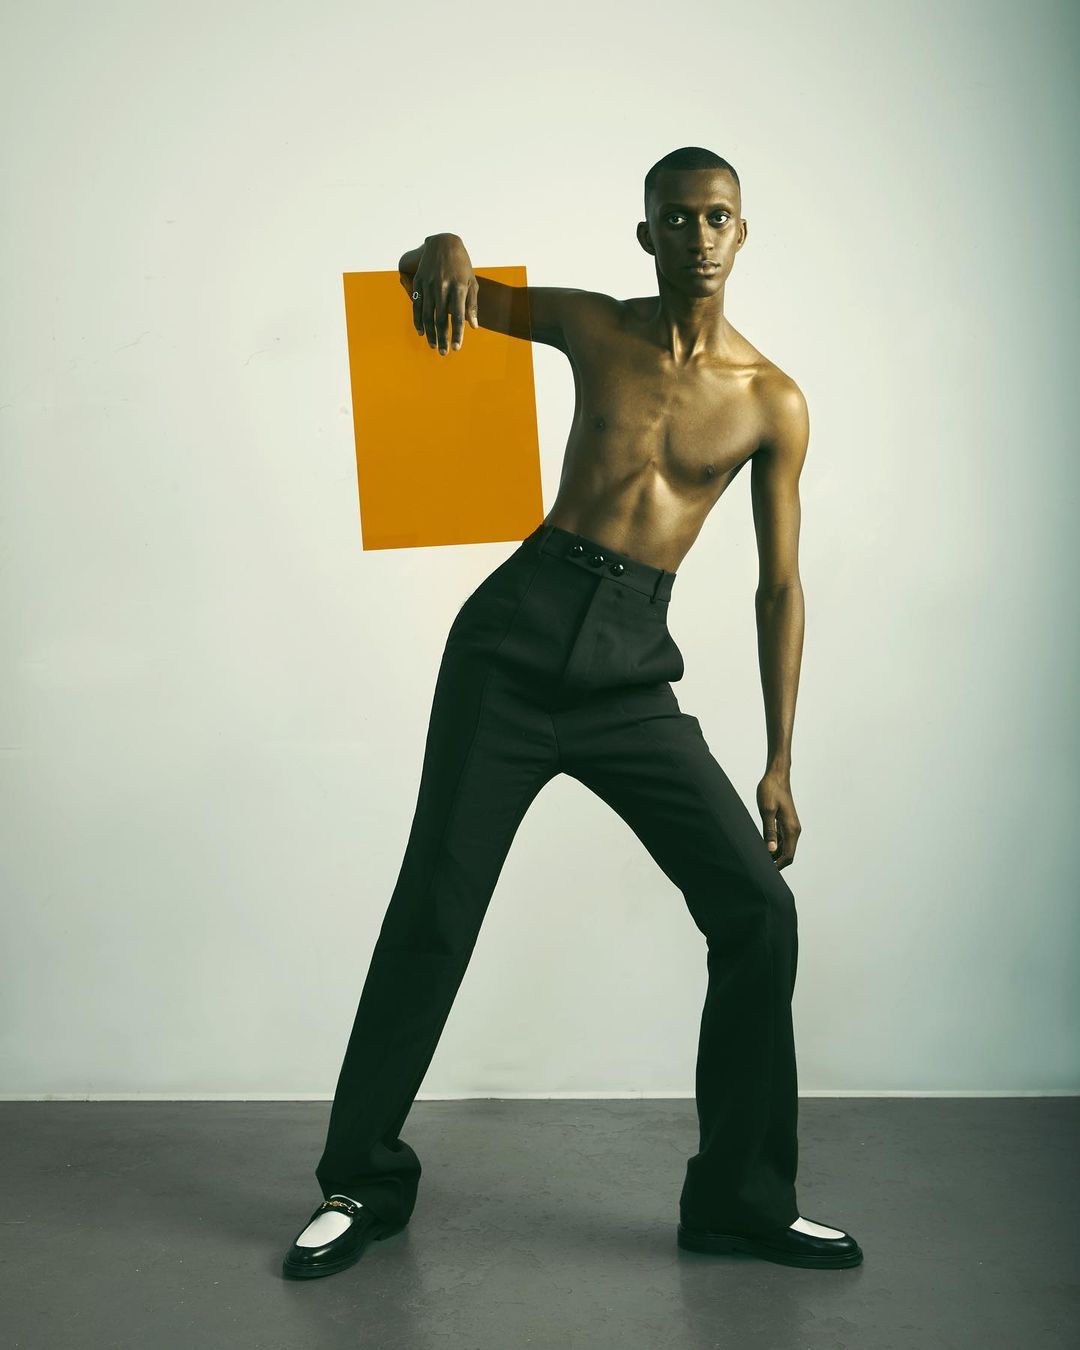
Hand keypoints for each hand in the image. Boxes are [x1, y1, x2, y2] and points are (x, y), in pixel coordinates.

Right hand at [407, 234, 478, 354]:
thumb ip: (472, 304)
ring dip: (430, 333)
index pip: (458, 316)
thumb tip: (473, 326)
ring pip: (427, 315)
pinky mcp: (419, 282)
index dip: (457, 334)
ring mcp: (429, 285)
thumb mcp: (472, 281)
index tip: (457, 348)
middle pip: (441, 319)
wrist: (443, 243)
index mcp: (459, 287)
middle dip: (442, 338)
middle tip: (443, 353)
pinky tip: (421, 332)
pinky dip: (418, 320)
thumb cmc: (462, 265)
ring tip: (433, 346)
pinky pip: (417, 305)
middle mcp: (442, 287)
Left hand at [756, 769, 800, 868]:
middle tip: (760, 867)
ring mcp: (791, 826)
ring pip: (785, 847)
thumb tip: (771, 850)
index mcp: (791, 829)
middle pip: (788, 854)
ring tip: (759, 859)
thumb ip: (769, 831)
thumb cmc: (770, 790)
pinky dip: (775, 846)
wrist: (776, 776)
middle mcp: (794, 829)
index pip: (788, 855)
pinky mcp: (786, 822)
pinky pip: (782, 840)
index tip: (765, 871)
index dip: (778, 866)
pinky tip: (762, 846)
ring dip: (775, 855)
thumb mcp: (766, 811)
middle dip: (777, 863)